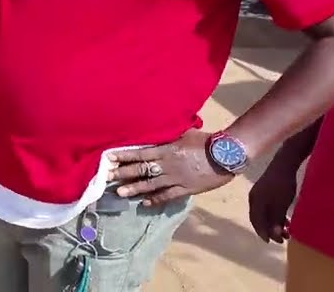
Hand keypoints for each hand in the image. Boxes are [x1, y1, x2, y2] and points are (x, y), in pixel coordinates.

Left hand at [108, 128, 234, 205]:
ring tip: (120, 193)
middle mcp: (167, 165)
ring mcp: (176, 178)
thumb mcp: (183, 133)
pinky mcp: (187, 189)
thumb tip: (154, 131)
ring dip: (134, 188)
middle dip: (123, 174)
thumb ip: (167, 135)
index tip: (109, 158)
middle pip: (141, 170)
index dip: (123, 156)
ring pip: (151, 185)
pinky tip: (145, 202)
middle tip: (106, 178)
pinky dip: (156, 199)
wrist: (227, 154)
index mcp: (166, 149)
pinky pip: (168, 196)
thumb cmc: (205, 140)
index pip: (139, 153)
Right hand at [248, 158, 297, 243]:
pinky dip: (276, 216)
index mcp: (255, 203)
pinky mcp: (265, 191)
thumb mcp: (280, 205)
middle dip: (270, 230)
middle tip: (282, 239)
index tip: (271, 242)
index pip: (256, 222)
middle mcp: (254, 200)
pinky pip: (268, 208)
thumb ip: (276, 219)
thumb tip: (273, 235)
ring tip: (287, 231)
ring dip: (274, 224)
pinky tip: (286, 220)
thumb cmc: (281, 186)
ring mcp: (259, 195)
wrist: (283, 165)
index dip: (263, 233)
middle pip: (260, 219)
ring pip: (265, 214)